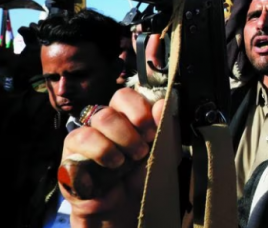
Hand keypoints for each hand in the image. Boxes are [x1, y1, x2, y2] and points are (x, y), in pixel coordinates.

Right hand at [61, 88, 165, 226]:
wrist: (127, 204)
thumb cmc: (144, 171)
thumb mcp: (164, 149)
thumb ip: (165, 125)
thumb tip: (162, 103)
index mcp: (123, 115)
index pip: (124, 96)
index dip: (138, 110)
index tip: (150, 133)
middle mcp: (100, 123)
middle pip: (107, 112)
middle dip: (128, 133)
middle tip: (140, 152)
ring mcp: (82, 139)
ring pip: (91, 129)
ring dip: (112, 147)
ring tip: (122, 164)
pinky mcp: (68, 159)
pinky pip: (75, 148)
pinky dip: (96, 159)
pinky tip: (107, 172)